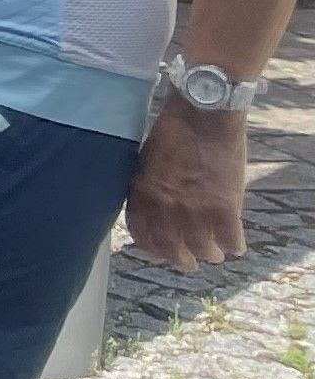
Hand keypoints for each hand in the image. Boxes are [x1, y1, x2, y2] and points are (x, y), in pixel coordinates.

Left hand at [126, 96, 250, 269]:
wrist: (204, 115)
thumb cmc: (174, 131)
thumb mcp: (146, 161)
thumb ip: (149, 187)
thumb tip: (154, 208)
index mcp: (142, 195)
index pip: (142, 235)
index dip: (152, 248)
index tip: (161, 252)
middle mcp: (165, 208)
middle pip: (171, 249)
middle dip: (181, 260)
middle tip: (190, 263)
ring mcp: (195, 211)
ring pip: (203, 249)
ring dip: (210, 254)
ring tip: (215, 254)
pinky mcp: (224, 208)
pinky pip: (231, 240)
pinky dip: (235, 246)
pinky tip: (236, 245)